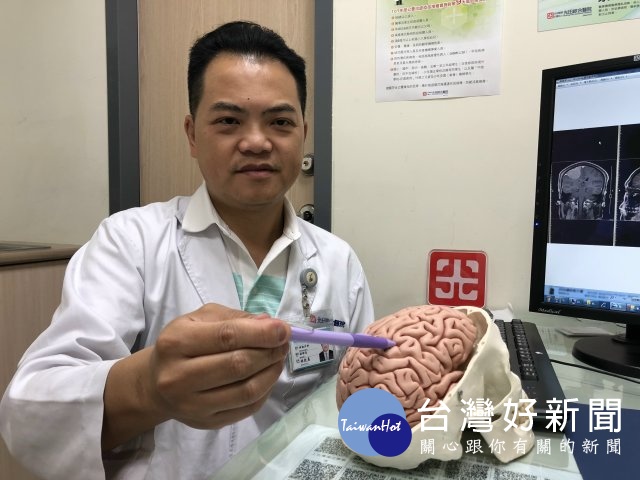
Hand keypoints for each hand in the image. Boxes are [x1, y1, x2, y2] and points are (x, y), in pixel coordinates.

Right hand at [102, 303, 290, 450]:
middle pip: (237, 365)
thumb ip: (235, 318)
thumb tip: (269, 324)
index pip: (226, 337)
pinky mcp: (206, 423)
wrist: (156, 384)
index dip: (260, 333)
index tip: (284, 329)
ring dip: (271, 372)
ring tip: (279, 358)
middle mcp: (179, 376)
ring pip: (246, 391)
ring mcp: (192, 405)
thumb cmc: (183, 344)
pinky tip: (268, 376)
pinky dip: (265, 391)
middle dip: (269, 351)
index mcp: (176, 342)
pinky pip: (247, 408)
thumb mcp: (200, 319)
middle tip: (284, 342)